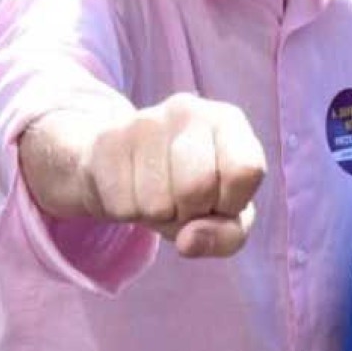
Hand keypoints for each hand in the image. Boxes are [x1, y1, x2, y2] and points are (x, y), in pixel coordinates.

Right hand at [80, 92, 265, 257]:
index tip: (220, 200)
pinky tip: (131, 190)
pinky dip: (129, 213)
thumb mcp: (223, 217)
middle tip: (183, 202)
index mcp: (227, 120)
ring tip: (157, 195)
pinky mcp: (107, 141)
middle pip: (198, 187)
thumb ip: (227, 236)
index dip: (232, 202)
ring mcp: (144, 120)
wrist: (121, 167)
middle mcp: (188, 109)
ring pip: (157, 203)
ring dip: (158, 216)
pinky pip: (123, 206)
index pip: (245, 170)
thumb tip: (189, 241)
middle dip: (190, 212)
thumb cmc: (188, 193)